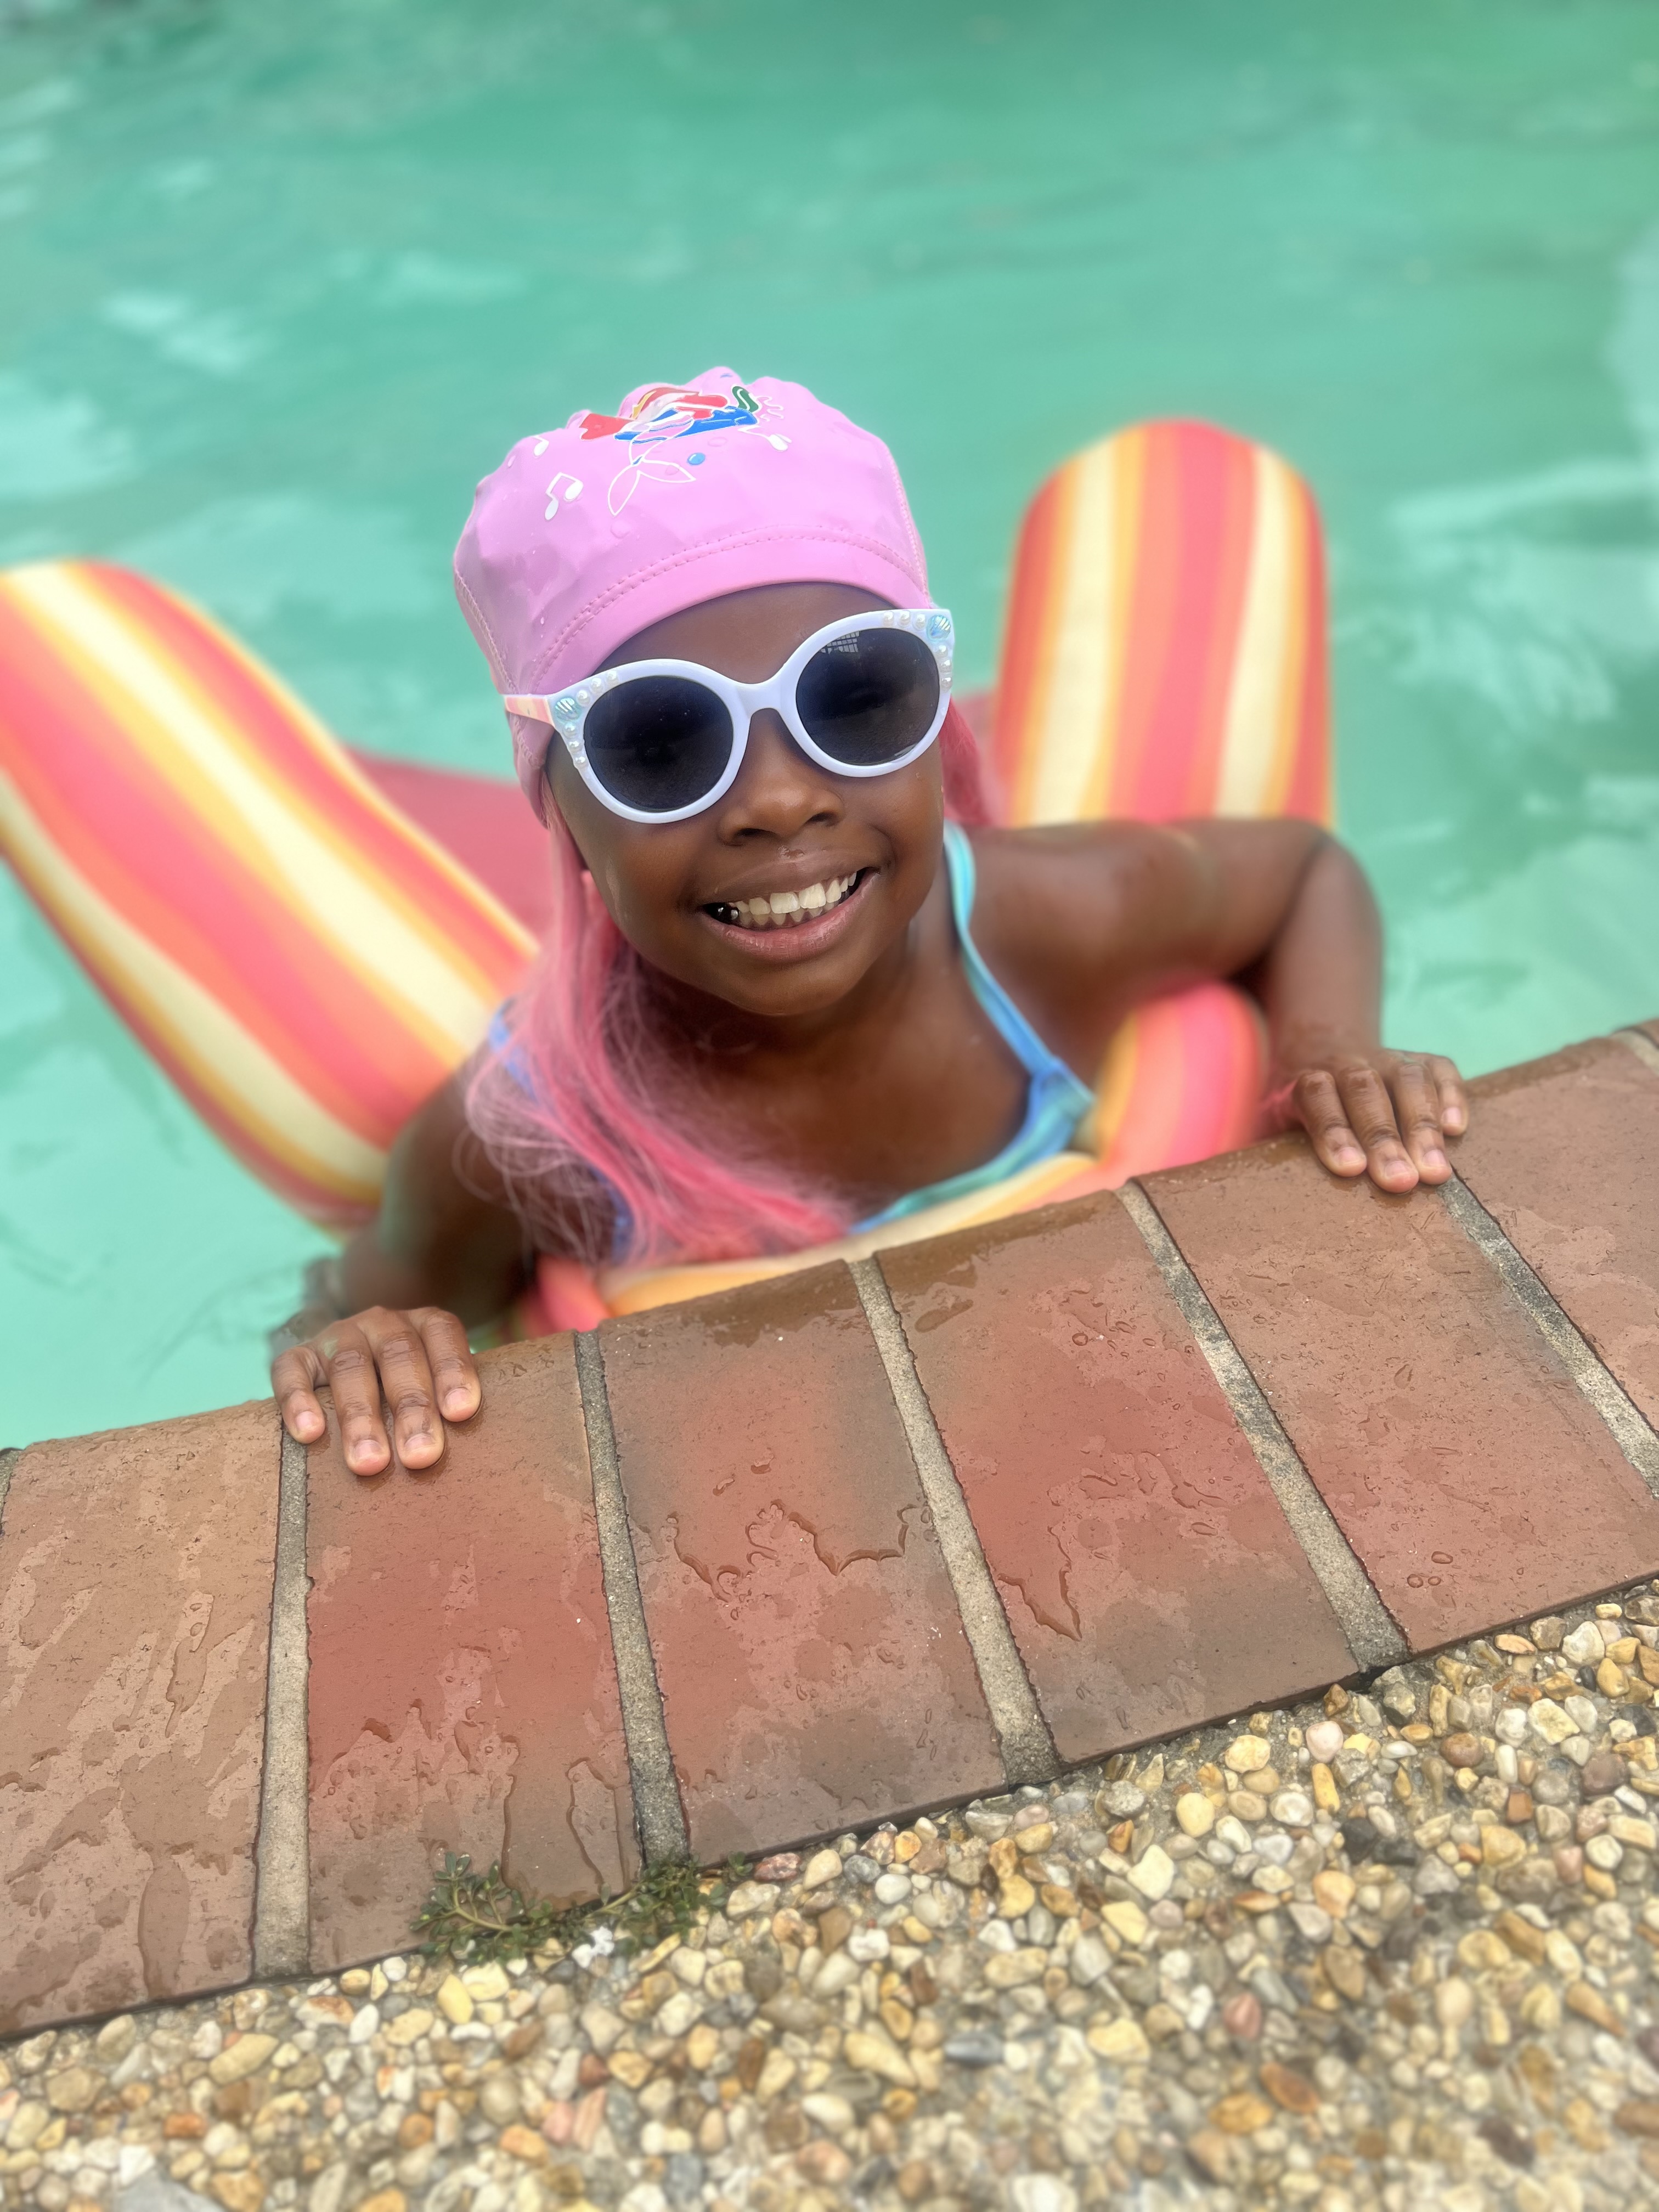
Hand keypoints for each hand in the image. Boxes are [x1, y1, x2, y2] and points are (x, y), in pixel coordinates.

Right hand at [272, 1306, 480, 1473]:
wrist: (348, 1371)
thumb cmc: (408, 1397)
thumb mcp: (432, 1389)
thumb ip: (448, 1410)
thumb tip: (472, 1462)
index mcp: (423, 1325)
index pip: (442, 1333)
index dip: (453, 1369)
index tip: (461, 1413)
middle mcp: (382, 1323)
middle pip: (399, 1354)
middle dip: (412, 1407)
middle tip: (420, 1456)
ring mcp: (337, 1336)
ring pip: (349, 1366)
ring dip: (361, 1415)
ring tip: (370, 1463)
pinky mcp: (297, 1357)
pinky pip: (291, 1371)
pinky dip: (298, 1400)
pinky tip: (310, 1434)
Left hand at [1272, 1049, 1467, 1191]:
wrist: (1322, 1052)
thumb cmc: (1297, 1111)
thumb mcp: (1270, 1123)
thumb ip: (1269, 1146)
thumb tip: (1265, 1191)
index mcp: (1305, 1079)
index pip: (1316, 1095)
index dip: (1332, 1130)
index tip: (1350, 1169)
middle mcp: (1347, 1063)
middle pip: (1364, 1090)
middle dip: (1384, 1137)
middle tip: (1401, 1182)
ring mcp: (1388, 1058)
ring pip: (1406, 1079)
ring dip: (1422, 1126)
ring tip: (1436, 1172)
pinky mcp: (1422, 1060)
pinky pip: (1440, 1069)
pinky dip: (1451, 1094)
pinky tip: (1456, 1129)